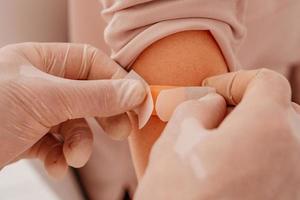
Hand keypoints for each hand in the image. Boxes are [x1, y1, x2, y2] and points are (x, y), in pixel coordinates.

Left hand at [0, 43, 145, 177]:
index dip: (119, 83)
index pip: (94, 65)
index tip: (140, 104)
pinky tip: (56, 164)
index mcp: (42, 60)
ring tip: (74, 156)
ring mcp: (35, 111)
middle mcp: (41, 83)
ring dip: (81, 144)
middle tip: (121, 131)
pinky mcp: (29, 137)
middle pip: (90, 94)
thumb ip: (96, 96)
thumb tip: (136, 91)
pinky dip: (61, 156)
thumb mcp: (46, 100)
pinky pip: (58, 144)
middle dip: (105, 115)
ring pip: (76, 123)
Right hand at [135, 69, 299, 198]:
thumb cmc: (176, 199)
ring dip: (255, 135)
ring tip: (220, 148)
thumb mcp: (177, 139)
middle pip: (280, 111)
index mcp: (269, 128)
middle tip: (214, 119)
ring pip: (285, 141)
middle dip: (246, 108)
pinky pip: (285, 169)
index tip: (211, 90)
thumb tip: (211, 103)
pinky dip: (262, 161)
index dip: (235, 80)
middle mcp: (299, 156)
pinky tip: (233, 173)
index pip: (266, 82)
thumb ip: (197, 107)